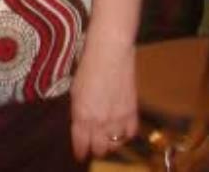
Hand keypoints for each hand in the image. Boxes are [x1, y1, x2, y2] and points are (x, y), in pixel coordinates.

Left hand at [70, 38, 137, 159]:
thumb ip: (79, 111)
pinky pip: (130, 133)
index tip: (79, 154)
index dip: (80, 151)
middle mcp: (100, 121)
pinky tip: (120, 133)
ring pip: (115, 145)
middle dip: (95, 149)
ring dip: (110, 145)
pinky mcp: (133, 112)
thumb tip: (80, 124)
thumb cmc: (87, 67)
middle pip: (99, 148)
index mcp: (82, 115)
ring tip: (106, 142)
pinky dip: (125, 136)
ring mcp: (118, 118)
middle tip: (92, 147)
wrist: (110, 54)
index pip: (81, 142)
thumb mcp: (75, 91)